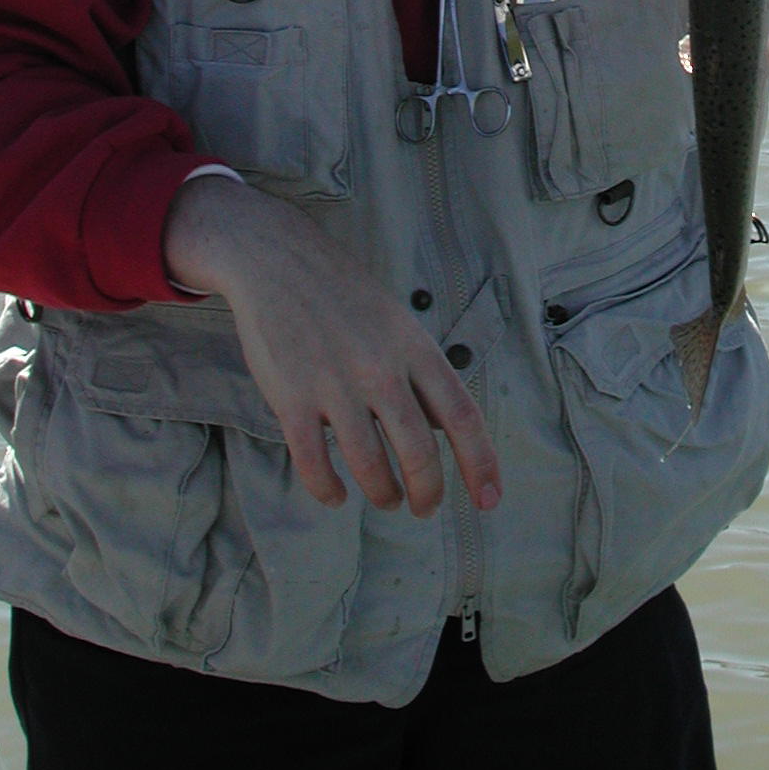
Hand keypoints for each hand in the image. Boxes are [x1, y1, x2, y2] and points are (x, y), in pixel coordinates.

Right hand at [163, 177, 500, 517]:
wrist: (278, 261)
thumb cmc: (344, 297)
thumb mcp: (397, 323)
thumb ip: (420, 373)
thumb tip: (448, 427)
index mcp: (414, 348)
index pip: (461, 415)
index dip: (480, 462)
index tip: (490, 499)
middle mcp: (381, 369)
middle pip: (419, 451)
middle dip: (428, 492)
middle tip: (425, 508)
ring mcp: (335, 385)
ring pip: (370, 465)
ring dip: (383, 494)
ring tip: (387, 499)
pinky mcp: (292, 400)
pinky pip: (315, 464)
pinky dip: (329, 490)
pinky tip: (337, 493)